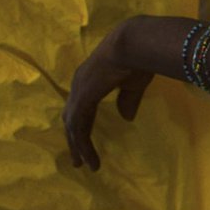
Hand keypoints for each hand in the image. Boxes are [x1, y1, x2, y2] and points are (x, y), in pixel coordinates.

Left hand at [62, 22, 152, 171]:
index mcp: (90, 78)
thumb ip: (128, 100)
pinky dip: (83, 145)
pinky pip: (79, 128)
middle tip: (78, 160)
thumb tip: (126, 117)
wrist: (134, 43)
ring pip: (73, 126)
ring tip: (83, 165)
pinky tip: (88, 158)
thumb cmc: (138, 58)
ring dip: (78, 146)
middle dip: (74, 139)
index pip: (81, 106)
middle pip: (71, 118)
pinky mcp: (83, 99)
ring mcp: (79, 91)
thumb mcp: (134, 83)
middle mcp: (79, 84)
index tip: (85, 140)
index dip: (82, 123)